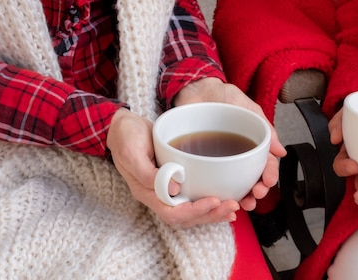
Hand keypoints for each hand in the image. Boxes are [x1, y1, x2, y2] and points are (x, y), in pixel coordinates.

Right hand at [107, 108, 238, 226]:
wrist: (123, 127)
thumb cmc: (126, 137)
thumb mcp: (132, 152)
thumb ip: (149, 174)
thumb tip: (174, 190)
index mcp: (146, 193)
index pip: (172, 213)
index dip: (194, 211)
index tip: (214, 201)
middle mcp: (157, 196)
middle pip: (186, 217)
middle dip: (210, 214)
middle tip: (233, 206)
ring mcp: (166, 191)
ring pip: (192, 211)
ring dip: (213, 211)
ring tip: (234, 207)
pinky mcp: (175, 182)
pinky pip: (193, 198)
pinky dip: (210, 202)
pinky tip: (225, 198)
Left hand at [174, 78, 286, 210]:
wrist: (194, 88)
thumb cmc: (223, 96)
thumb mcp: (248, 107)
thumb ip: (265, 127)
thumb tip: (281, 152)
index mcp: (251, 145)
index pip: (265, 165)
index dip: (269, 176)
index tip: (267, 182)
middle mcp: (236, 157)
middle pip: (250, 179)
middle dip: (256, 192)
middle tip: (255, 196)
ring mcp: (218, 161)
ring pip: (231, 184)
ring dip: (239, 197)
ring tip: (241, 204)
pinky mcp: (199, 163)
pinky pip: (207, 181)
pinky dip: (213, 193)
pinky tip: (217, 200)